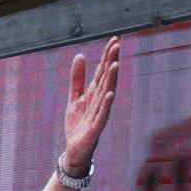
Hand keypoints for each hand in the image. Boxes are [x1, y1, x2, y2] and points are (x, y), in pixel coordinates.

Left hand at [60, 37, 120, 176]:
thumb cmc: (78, 124)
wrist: (74, 150)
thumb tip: (80, 55)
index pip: (102, 72)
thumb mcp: (74, 98)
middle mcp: (99, 101)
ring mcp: (99, 114)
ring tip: (115, 64)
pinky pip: (102, 114)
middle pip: (106, 79)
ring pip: (106, 94)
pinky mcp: (95, 127)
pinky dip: (106, 104)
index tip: (114, 39)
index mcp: (94, 94)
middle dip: (111, 62)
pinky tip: (110, 93)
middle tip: (116, 44)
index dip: (107, 56)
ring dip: (111, 79)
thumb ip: (77, 78)